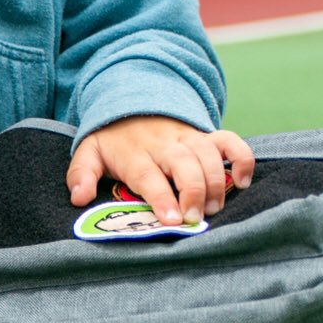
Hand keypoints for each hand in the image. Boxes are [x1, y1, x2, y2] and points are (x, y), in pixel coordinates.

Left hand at [67, 115, 254, 225]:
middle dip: (194, 191)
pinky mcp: (203, 135)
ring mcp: (186, 137)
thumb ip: (81, 174)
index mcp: (134, 153)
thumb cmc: (112, 139)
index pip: (149, 175)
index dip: (162, 197)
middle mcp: (163, 144)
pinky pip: (229, 140)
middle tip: (194, 218)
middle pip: (184, 163)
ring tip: (214, 208)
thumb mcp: (89, 151)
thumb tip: (78, 198)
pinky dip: (241, 158)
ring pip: (207, 153)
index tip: (172, 220)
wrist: (129, 101)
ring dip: (216, 181)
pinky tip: (243, 181)